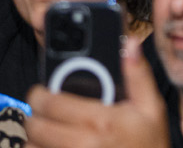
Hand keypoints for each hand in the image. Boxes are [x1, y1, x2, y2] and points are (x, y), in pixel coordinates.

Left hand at [24, 39, 167, 147]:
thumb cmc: (149, 144)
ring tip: (50, 133)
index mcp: (99, 121)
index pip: (50, 103)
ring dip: (36, 139)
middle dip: (37, 115)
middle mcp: (81, 144)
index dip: (41, 93)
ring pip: (31, 147)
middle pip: (34, 126)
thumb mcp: (151, 108)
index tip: (43, 92)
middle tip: (46, 112)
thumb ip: (138, 75)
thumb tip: (130, 45)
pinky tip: (53, 147)